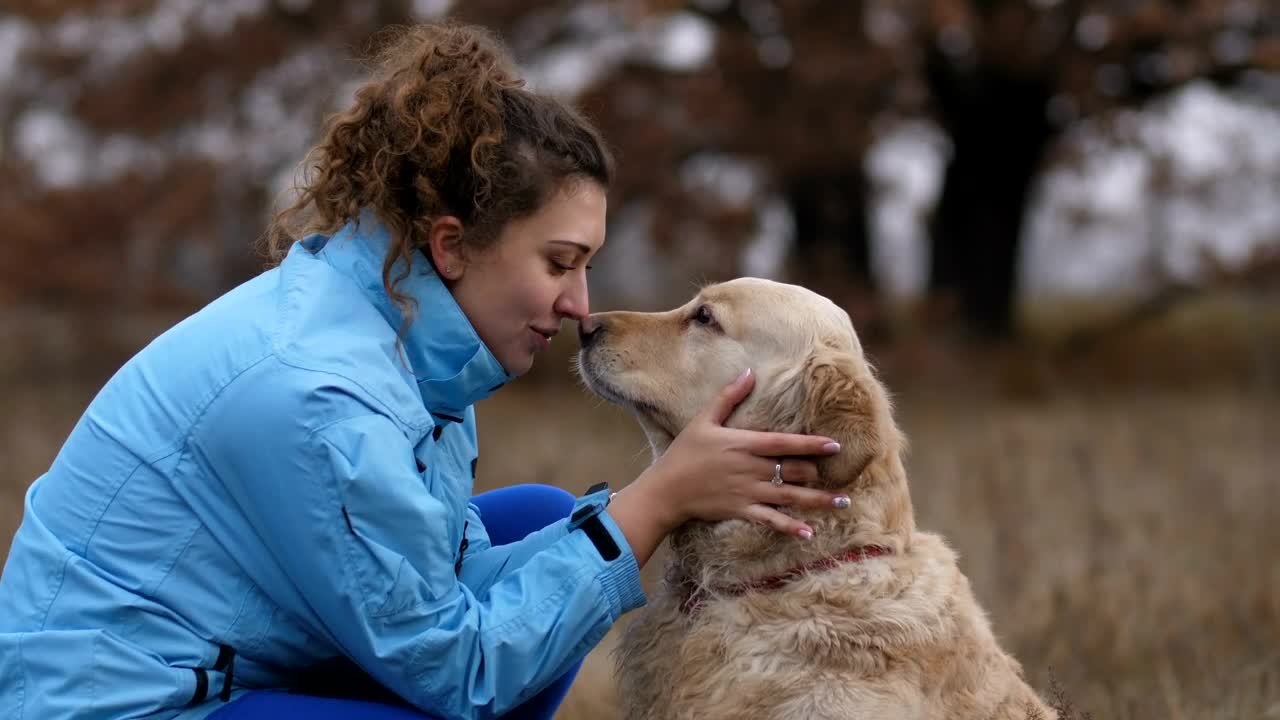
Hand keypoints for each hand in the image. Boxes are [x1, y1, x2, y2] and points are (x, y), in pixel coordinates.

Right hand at [631, 368, 846, 539]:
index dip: (812, 444)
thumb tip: (750, 372)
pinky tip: (809, 532)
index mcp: (744, 444)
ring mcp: (748, 492)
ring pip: (789, 496)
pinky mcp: (741, 511)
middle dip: (819, 473)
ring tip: (843, 502)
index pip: (785, 443)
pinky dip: (790, 527)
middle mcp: (750, 468)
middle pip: (793, 470)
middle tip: (843, 475)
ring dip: (818, 501)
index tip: (835, 445)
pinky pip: (770, 521)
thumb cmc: (684, 452)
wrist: (666, 489)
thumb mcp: (704, 420)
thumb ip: (729, 397)